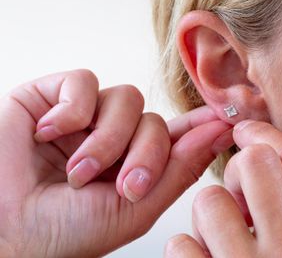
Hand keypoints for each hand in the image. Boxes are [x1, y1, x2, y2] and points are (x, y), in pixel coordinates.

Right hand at [0, 69, 233, 256]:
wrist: (4, 229)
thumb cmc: (64, 231)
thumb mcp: (133, 209)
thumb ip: (178, 172)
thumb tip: (217, 134)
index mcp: (135, 163)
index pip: (177, 135)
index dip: (201, 126)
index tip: (227, 120)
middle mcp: (114, 136)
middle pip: (155, 120)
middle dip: (146, 153)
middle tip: (125, 186)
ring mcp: (85, 115)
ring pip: (126, 99)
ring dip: (106, 139)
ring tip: (77, 172)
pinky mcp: (53, 96)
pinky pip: (83, 82)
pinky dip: (72, 110)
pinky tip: (49, 135)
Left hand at [164, 120, 281, 256]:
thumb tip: (271, 166)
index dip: (268, 136)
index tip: (248, 131)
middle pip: (257, 163)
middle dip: (238, 169)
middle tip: (236, 193)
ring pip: (210, 199)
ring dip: (207, 214)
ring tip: (217, 238)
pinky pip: (180, 243)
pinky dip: (185, 249)